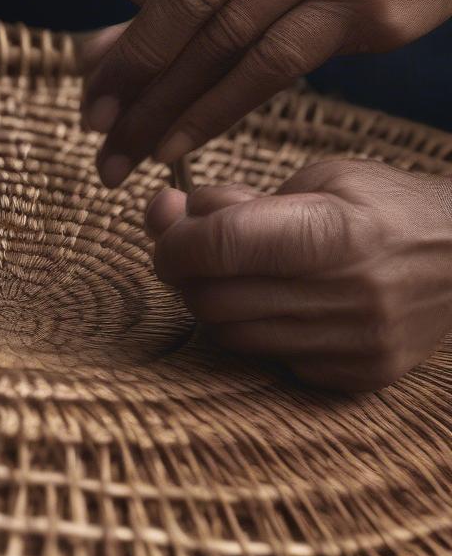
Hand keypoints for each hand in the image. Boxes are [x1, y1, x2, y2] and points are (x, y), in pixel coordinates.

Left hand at [81, 0, 451, 185]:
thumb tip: (100, 53)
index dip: (131, 50)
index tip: (90, 100)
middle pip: (202, 24)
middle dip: (142, 92)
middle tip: (101, 145)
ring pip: (240, 54)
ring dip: (179, 113)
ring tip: (135, 157)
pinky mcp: (371, 12)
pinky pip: (285, 69)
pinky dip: (228, 108)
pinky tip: (189, 140)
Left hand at [144, 160, 451, 390]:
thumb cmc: (388, 207)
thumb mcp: (320, 179)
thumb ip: (239, 201)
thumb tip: (167, 213)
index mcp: (334, 231)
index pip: (219, 246)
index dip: (173, 242)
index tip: (166, 232)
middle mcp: (347, 295)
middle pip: (213, 299)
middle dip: (185, 275)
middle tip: (191, 251)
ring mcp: (355, 343)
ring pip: (233, 337)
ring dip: (215, 305)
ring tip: (238, 274)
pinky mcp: (360, 376)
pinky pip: (272, 360)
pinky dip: (258, 332)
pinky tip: (281, 304)